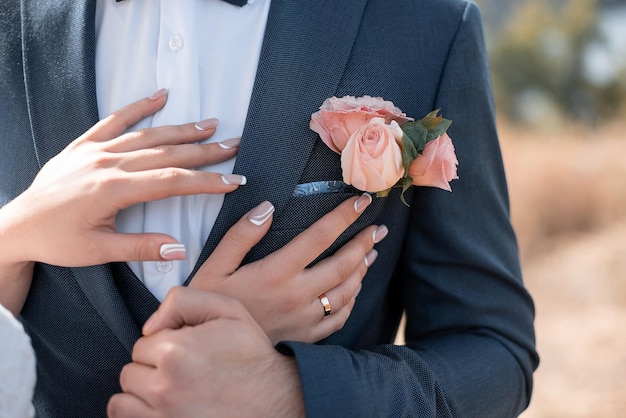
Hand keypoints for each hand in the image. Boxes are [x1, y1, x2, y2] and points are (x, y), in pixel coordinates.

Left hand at [0, 90, 243, 267]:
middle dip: (204, 151)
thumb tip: (180, 249)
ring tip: (210, 125)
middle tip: (233, 146)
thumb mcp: (98, 252)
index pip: (171, 182)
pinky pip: (115, 119)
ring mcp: (96, 150)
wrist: (16, 225)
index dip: (205, 181)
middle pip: (167, 153)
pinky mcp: (84, 144)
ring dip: (181, 129)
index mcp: (113, 189)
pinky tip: (161, 96)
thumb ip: (141, 248)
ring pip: (148, 135)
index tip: (232, 180)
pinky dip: (139, 106)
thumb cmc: (55, 241)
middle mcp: (108, 163)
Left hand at [108, 287, 304, 417]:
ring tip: (172, 390)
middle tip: (183, 372)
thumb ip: (183, 301)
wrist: (275, 400)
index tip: (187, 352)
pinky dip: (140, 413)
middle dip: (152, 369)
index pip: (143, 343)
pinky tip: (164, 407)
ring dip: (142, 393)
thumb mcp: (228, 310)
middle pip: (131, 371)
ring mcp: (162, 415)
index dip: (164, 344)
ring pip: (124, 398)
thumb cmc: (252, 357)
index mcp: (176, 350)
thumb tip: (149, 326)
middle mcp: (164, 385)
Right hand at [190, 194, 386, 343]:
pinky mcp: (306, 337)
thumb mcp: (214, 267)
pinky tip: (355, 288)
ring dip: (362, 269)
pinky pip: (339, 317)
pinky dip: (352, 299)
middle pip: (343, 264)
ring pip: (346, 291)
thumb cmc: (210, 305)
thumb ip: (240, 235)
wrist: (210, 353)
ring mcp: (305, 319)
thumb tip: (267, 207)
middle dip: (364, 242)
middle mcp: (297, 295)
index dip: (343, 216)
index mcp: (276, 272)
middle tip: (378, 228)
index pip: (319, 237)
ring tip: (372, 252)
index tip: (361, 201)